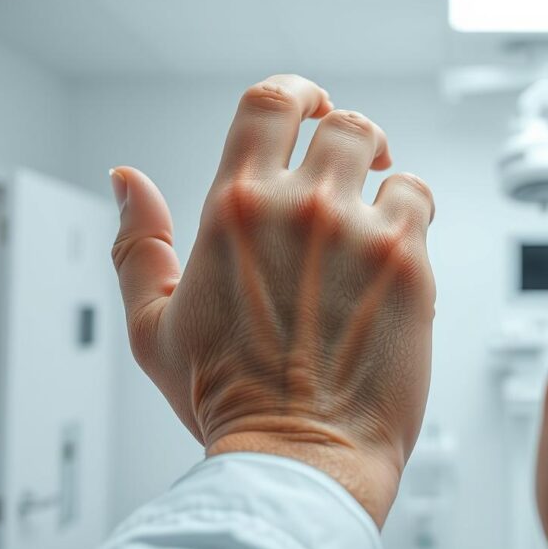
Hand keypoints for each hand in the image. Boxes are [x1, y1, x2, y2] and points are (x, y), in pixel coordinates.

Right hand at [109, 75, 435, 524]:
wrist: (300, 455)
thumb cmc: (228, 400)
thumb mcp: (152, 324)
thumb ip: (137, 244)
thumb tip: (126, 181)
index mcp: (235, 208)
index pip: (269, 103)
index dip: (296, 93)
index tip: (309, 107)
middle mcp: (299, 208)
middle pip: (342, 122)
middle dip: (350, 136)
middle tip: (358, 163)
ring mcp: (358, 232)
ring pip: (387, 159)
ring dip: (385, 176)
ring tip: (381, 210)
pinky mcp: (408, 263)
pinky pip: (421, 201)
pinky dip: (413, 214)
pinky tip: (399, 250)